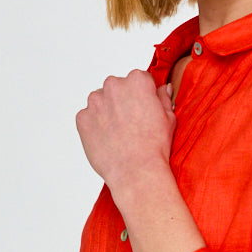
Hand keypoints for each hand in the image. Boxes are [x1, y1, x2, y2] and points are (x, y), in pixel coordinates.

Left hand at [76, 70, 175, 196]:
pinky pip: (88, 118)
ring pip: (100, 102)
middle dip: (122, 102)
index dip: (143, 97)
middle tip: (131, 124)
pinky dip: (95, 126)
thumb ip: (163, 98)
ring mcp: (95, 101)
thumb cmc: (154, 146)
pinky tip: (108, 140)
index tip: (144, 111)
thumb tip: (163, 89)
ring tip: (119, 134)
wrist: (136, 171)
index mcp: (137, 80)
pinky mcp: (82, 118)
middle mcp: (113, 85)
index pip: (139, 80)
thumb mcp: (168, 118)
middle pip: (117, 88)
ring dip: (107, 112)